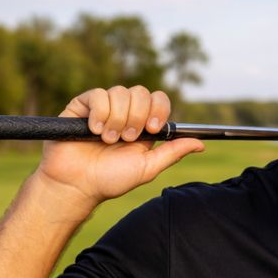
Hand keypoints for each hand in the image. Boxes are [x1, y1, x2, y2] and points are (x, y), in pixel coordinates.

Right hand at [34, 86, 204, 209]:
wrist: (76, 185)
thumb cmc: (110, 180)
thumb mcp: (147, 168)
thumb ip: (173, 152)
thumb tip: (201, 144)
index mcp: (143, 125)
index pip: (158, 99)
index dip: (159, 109)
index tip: (153, 129)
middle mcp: (125, 112)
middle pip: (142, 92)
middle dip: (137, 117)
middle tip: (126, 138)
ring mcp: (104, 107)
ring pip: (121, 92)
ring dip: (117, 119)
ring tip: (107, 140)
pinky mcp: (83, 105)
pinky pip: (99, 94)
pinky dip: (100, 113)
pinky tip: (93, 131)